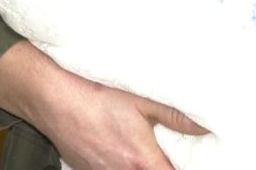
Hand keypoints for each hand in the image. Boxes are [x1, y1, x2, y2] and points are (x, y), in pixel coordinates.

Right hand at [0, 41, 207, 168]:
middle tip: (173, 152)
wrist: (49, 94)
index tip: (193, 160)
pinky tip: (122, 145)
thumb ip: (177, 116)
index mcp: (140, 161)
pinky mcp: (83, 167)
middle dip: (163, 164)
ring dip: (141, 164)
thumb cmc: (96, 93)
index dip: (184, 168)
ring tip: (146, 147)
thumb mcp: (143, 99)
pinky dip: (120, 163)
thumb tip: (206, 127)